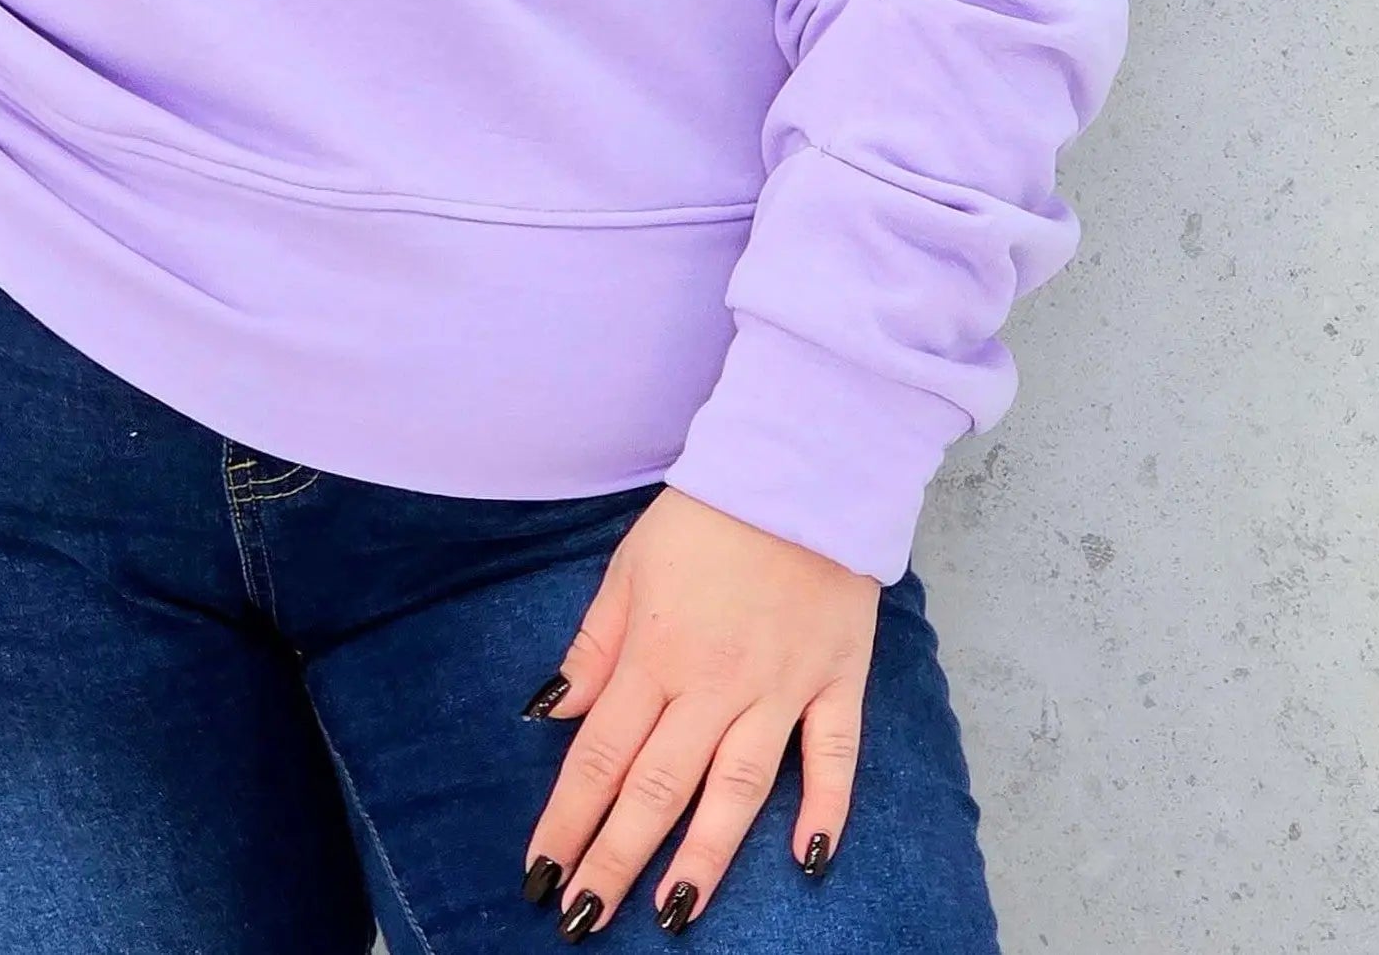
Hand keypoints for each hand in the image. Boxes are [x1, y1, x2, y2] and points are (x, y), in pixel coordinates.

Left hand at [519, 487, 877, 934]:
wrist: (798, 468)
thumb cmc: (705, 517)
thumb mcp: (628, 568)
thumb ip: (594, 647)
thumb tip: (551, 714)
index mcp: (655, 654)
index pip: (599, 755)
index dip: (567, 820)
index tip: (540, 875)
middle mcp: (713, 682)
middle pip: (657, 787)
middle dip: (615, 860)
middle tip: (584, 921)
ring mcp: (780, 687)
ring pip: (736, 788)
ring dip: (703, 857)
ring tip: (672, 915)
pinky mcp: (838, 681)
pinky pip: (833, 756)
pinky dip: (824, 808)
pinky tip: (808, 861)